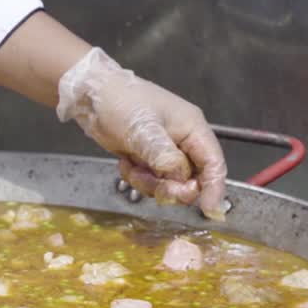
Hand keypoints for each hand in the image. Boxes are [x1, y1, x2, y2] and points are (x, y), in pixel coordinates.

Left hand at [57, 48, 227, 219]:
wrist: (92, 96)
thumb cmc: (120, 103)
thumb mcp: (143, 130)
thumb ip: (164, 156)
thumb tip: (181, 179)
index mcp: (192, 128)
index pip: (214, 163)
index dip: (215, 189)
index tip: (210, 211)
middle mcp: (183, 141)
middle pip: (192, 180)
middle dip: (172, 188)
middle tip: (155, 187)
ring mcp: (165, 151)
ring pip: (170, 184)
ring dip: (150, 183)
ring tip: (132, 167)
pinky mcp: (149, 158)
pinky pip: (152, 181)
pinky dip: (138, 178)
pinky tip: (125, 163)